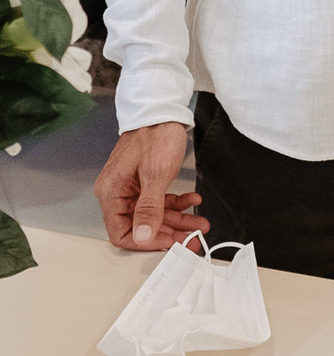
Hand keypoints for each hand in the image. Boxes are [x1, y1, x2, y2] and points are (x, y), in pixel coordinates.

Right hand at [94, 123, 207, 250]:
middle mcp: (118, 193)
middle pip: (141, 226)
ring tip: (199, 222)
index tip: (169, 243)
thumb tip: (142, 235)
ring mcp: (132, 188)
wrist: (162, 111)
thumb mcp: (155, 174)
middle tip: (192, 239)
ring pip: (155, 215)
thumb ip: (149, 208)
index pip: (120, 233)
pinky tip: (192, 201)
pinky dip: (177, 203)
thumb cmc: (155, 135)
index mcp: (111, 192)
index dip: (145, 242)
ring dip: (178, 220)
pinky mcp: (144, 182)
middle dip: (169, 232)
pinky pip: (160, 201)